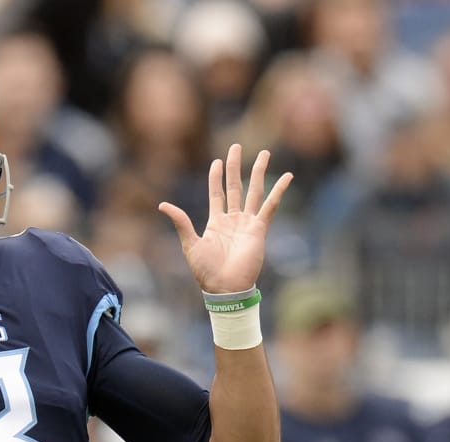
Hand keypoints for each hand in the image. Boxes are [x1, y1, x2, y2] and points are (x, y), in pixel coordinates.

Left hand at [159, 144, 292, 292]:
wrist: (225, 287)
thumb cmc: (206, 270)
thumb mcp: (189, 243)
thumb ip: (180, 221)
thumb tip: (162, 204)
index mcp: (216, 222)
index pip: (216, 193)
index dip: (216, 177)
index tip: (217, 161)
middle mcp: (233, 219)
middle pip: (235, 186)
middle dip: (235, 167)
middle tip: (236, 147)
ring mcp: (247, 223)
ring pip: (254, 191)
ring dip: (258, 172)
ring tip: (264, 153)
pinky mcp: (260, 228)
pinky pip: (271, 206)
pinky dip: (279, 190)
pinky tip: (286, 176)